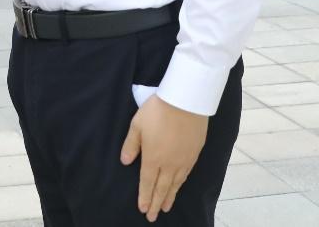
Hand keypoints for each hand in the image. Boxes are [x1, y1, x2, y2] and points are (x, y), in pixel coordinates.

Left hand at [120, 95, 207, 221]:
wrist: (185, 102)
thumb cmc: (157, 111)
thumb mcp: (137, 125)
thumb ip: (131, 145)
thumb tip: (124, 162)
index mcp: (153, 158)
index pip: (147, 182)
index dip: (144, 197)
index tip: (142, 209)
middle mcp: (169, 164)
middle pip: (161, 188)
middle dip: (155, 203)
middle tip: (152, 217)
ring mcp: (183, 160)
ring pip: (175, 184)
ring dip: (169, 197)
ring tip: (165, 208)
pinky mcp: (194, 154)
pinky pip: (186, 175)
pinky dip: (180, 185)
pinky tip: (178, 187)